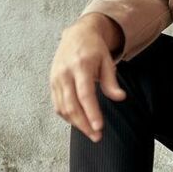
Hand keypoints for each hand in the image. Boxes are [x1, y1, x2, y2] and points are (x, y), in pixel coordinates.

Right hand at [49, 18, 126, 141]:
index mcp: (80, 66)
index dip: (91, 113)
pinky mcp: (52, 83)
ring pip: (63, 108)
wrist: (76, 34)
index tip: (98, 127)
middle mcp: (65, 73)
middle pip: (72, 105)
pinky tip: (79, 122)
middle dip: (84, 124)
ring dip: (76, 123)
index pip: (85, 95)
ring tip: (90, 132)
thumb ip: (111, 81)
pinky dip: (67, 116)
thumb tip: (120, 98)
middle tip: (97, 137)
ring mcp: (56, 79)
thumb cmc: (94, 49)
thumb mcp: (107, 61)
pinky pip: (58, 105)